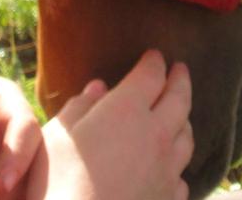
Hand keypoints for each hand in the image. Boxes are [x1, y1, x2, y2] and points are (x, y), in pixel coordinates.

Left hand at [0, 72, 40, 197]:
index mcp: (4, 99)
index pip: (25, 126)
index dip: (18, 155)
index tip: (3, 184)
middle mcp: (12, 126)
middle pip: (35, 157)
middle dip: (21, 184)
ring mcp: (6, 154)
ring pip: (26, 179)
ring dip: (13, 197)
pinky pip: (8, 196)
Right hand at [25, 50, 193, 199]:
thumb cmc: (56, 185)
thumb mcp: (55, 139)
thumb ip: (79, 109)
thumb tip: (98, 88)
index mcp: (127, 110)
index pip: (151, 75)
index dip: (154, 62)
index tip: (154, 56)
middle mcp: (155, 135)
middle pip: (179, 99)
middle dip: (181, 80)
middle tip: (181, 70)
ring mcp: (166, 170)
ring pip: (186, 137)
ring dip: (184, 120)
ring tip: (180, 115)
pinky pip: (181, 176)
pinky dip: (177, 165)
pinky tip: (171, 167)